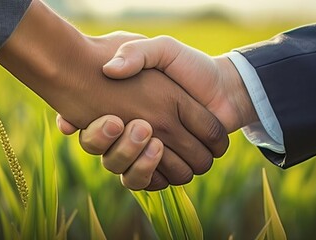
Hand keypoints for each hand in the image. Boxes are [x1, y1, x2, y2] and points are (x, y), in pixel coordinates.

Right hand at [57, 36, 257, 188]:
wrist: (223, 86)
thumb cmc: (189, 66)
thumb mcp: (162, 49)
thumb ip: (137, 52)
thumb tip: (110, 70)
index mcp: (121, 109)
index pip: (93, 132)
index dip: (97, 134)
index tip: (113, 120)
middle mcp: (128, 135)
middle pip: (111, 157)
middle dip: (124, 148)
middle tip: (143, 128)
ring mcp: (147, 153)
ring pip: (129, 173)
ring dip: (141, 161)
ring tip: (157, 143)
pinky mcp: (166, 167)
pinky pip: (150, 183)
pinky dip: (155, 174)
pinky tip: (164, 153)